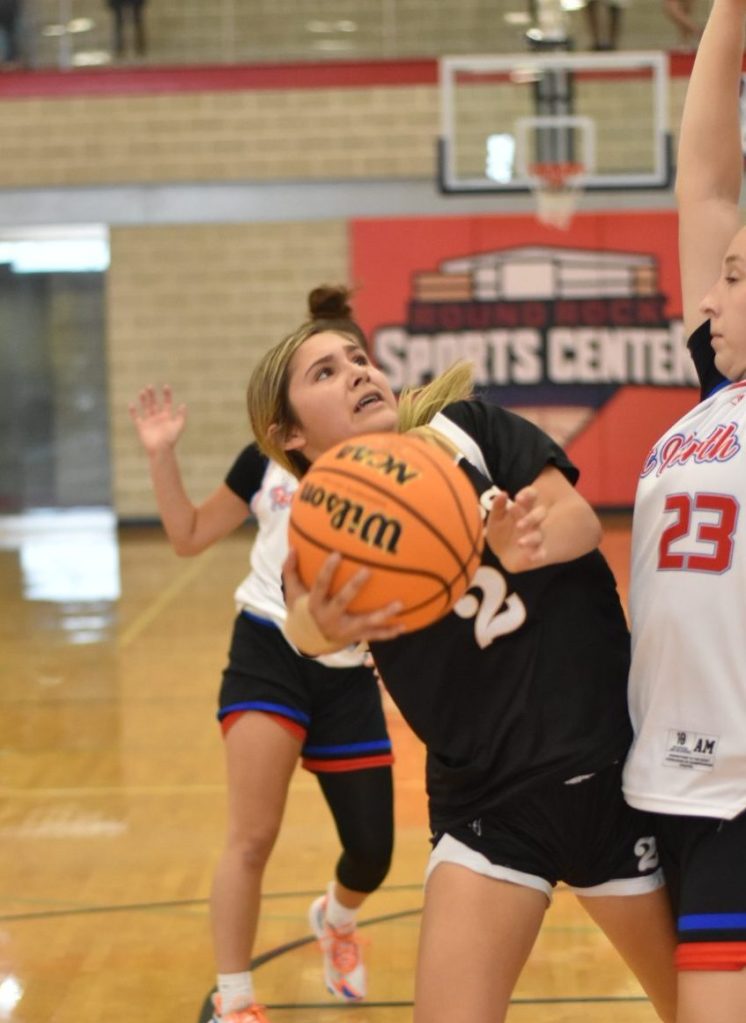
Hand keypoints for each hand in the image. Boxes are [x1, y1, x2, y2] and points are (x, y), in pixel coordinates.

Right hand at [128, 384, 186, 455]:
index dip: (167, 394)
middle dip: (152, 395)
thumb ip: (181, 415)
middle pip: (154, 403)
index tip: (166, 386)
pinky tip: (131, 404)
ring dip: (144, 400)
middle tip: (150, 386)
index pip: (167, 402)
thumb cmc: (171, 439)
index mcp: (167, 417)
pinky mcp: (141, 427)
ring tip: (142, 391)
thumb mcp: (179, 426)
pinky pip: (136, 417)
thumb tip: (183, 404)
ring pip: (146, 408)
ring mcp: (149, 422)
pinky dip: (133, 411)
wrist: (161, 450)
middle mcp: (158, 418)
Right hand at [283, 549, 404, 650]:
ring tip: (400, 604)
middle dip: (354, 587)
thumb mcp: (292, 593)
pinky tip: (404, 626)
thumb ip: (291, 570)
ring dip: (383, 615)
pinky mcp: (355, 637)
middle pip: (342, 601)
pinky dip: (389, 632)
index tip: (337, 554)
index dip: (327, 571)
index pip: (320, 585)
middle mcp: (329, 618)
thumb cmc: (302, 610)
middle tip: (368, 571)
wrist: (308, 641)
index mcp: (314, 604)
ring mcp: (344, 630)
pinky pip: (374, 636)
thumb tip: (293, 547)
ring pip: (365, 623)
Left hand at [486, 485, 547, 572]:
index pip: (531, 496)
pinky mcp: (536, 553)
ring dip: (531, 538)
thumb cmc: (501, 532)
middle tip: (518, 524)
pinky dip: (538, 555)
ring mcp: (536, 537)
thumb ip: (498, 506)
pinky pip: (541, 553)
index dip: (528, 494)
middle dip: (532, 517)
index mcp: (523, 509)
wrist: (502, 554)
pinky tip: (531, 557)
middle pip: (540, 513)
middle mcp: (533, 522)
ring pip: (539, 535)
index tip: (518, 498)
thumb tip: (503, 494)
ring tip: (519, 542)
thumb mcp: (495, 518)